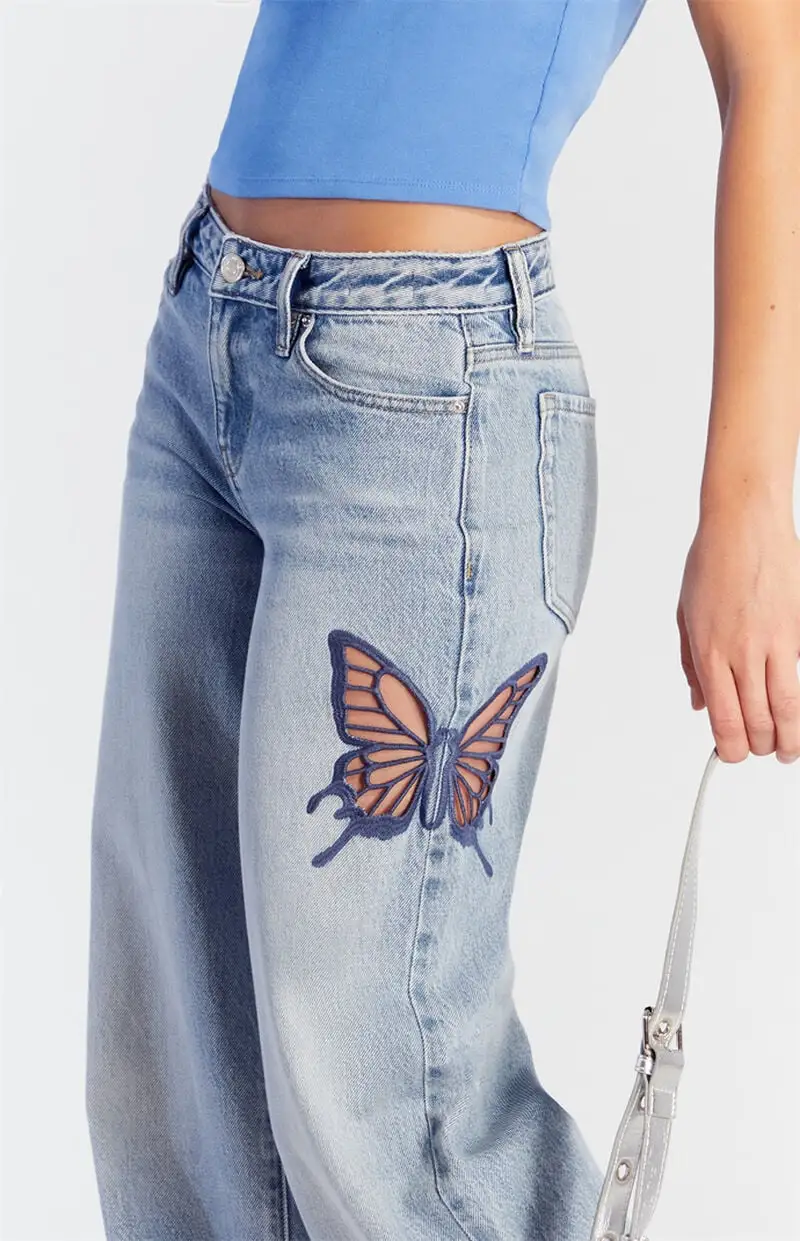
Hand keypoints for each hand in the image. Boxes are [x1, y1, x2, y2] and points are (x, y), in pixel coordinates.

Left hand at [676, 509, 799, 762]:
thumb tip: (698, 704)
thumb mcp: (685, 616)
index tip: (731, 756)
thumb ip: (691, 665)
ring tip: (788, 749)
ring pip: (790, 706)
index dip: (730, 748)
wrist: (745, 523)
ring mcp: (779, 641)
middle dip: (761, 747)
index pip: (724, 719)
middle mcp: (744, 651)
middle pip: (760, 721)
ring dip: (790, 736)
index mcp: (710, 651)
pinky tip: (797, 708)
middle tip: (763, 752)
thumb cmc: (713, 561)